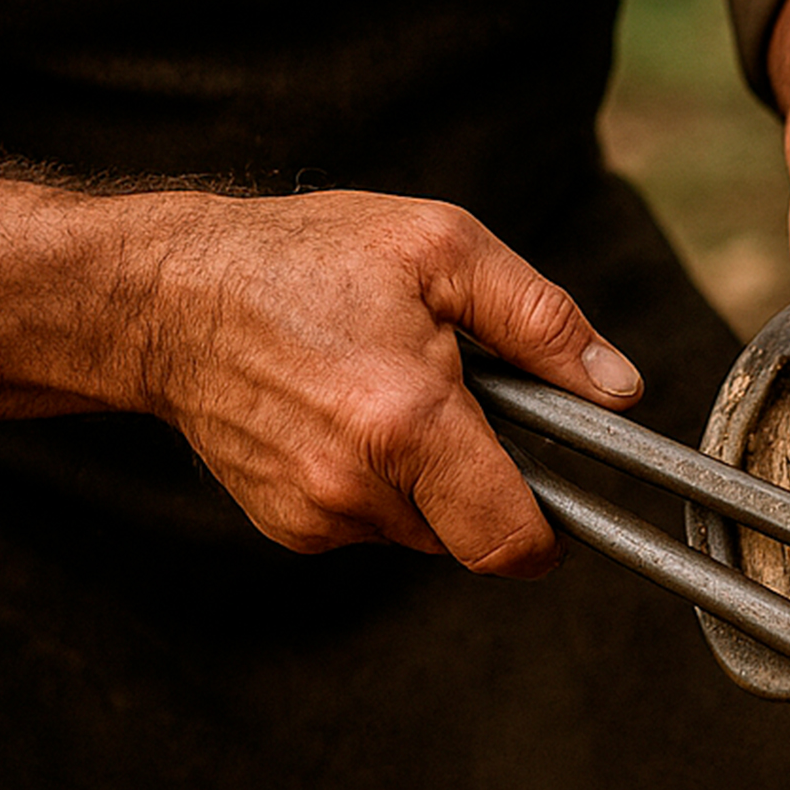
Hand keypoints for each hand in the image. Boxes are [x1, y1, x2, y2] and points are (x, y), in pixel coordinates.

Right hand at [0, 133, 637, 578]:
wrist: (167, 295)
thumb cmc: (307, 256)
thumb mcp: (440, 248)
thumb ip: (542, 322)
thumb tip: (621, 390)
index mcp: (405, 420)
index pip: (512, 542)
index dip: (553, 528)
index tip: (566, 486)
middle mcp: (355, 486)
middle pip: (473, 536)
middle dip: (489, 481)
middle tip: (462, 396)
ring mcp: (313, 516)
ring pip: (423, 531)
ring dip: (432, 478)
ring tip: (392, 387)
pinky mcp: (286, 526)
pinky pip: (372, 522)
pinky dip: (380, 480)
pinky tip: (347, 411)